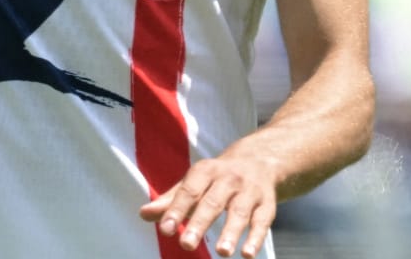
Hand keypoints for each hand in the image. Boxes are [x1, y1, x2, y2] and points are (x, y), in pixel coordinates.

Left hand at [140, 151, 278, 257]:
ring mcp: (249, 191)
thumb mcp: (194, 182)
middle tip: (186, 244)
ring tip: (221, 252)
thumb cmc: (217, 178)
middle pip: (212, 203)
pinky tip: (247, 254)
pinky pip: (262, 222)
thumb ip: (170, 200)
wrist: (259, 160)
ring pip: (240, 213)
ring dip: (231, 232)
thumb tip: (143, 214)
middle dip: (199, 224)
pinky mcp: (267, 205)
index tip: (165, 229)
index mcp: (205, 171)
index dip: (176, 210)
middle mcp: (228, 179)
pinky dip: (256, 238)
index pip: (189, 191)